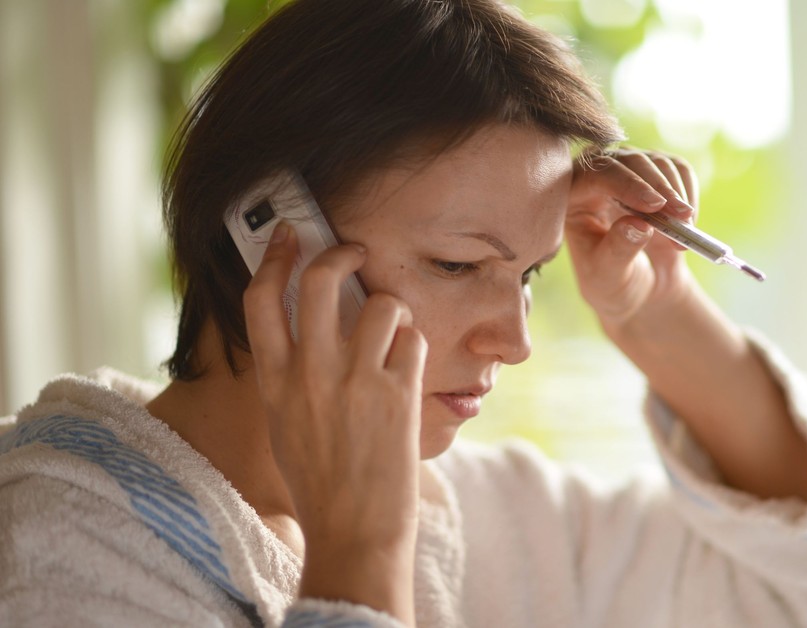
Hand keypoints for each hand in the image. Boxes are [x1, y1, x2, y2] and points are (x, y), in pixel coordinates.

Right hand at [242, 222, 423, 619]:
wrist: (354, 530)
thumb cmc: (322, 481)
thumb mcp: (285, 423)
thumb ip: (292, 373)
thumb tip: (313, 322)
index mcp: (273, 381)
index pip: (260, 299)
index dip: (273, 257)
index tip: (287, 234)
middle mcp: (309, 374)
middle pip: (320, 280)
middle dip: (341, 253)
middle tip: (355, 252)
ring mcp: (354, 381)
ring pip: (382, 304)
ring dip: (394, 310)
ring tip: (394, 334)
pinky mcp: (396, 393)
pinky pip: (413, 339)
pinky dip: (414, 346)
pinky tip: (408, 371)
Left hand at [565, 148, 700, 328]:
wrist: (641, 287)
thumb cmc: (613, 283)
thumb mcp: (609, 276)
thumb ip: (619, 250)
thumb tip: (639, 225)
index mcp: (572, 198)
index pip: (595, 175)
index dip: (626, 184)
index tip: (655, 206)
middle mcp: (598, 177)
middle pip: (629, 160)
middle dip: (659, 187)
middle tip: (681, 216)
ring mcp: (630, 172)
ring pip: (657, 162)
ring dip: (677, 193)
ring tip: (685, 229)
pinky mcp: (657, 174)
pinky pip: (677, 169)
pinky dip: (688, 192)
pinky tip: (688, 223)